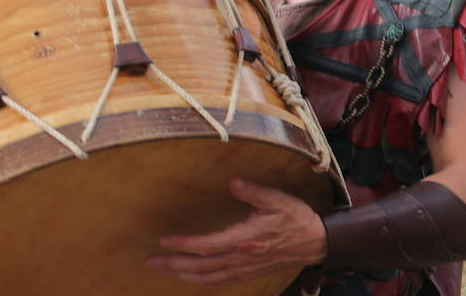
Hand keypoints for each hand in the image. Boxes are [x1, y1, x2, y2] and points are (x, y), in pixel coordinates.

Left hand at [147, 178, 325, 285]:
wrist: (314, 241)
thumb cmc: (295, 218)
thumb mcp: (277, 199)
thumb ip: (253, 192)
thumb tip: (233, 182)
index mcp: (245, 239)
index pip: (208, 246)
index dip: (184, 245)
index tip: (165, 240)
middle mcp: (241, 258)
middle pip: (201, 266)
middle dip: (173, 263)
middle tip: (151, 260)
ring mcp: (243, 268)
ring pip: (207, 277)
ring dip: (183, 274)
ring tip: (164, 268)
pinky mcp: (247, 272)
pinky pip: (219, 282)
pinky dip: (201, 281)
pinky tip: (192, 277)